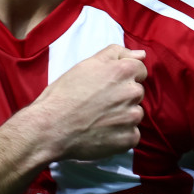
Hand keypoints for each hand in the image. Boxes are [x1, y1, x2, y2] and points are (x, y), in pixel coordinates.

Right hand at [24, 44, 147, 161]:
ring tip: (98, 119)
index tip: (107, 86)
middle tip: (98, 103)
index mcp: (124, 71)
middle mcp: (132, 93)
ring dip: (122, 116)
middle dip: (122, 96)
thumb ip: (117, 54)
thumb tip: (142, 54)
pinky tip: (102, 133)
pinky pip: (132, 135)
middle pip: (136, 93)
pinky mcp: (128, 139)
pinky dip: (120, 135)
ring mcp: (132, 117)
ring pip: (134, 114)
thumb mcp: (87, 64)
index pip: (139, 70)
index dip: (122, 77)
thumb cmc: (65, 93)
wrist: (51, 126)